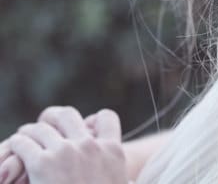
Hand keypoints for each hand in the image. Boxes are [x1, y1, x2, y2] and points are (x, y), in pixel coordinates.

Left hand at [1, 106, 127, 183]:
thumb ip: (122, 180)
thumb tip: (130, 181)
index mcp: (112, 151)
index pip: (106, 118)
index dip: (92, 120)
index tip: (82, 130)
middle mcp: (90, 145)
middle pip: (68, 115)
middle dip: (54, 119)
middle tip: (44, 129)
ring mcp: (66, 152)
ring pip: (41, 127)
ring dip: (30, 133)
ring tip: (23, 140)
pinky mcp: (42, 164)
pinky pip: (24, 143)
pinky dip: (17, 144)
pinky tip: (14, 151)